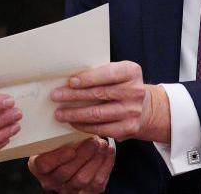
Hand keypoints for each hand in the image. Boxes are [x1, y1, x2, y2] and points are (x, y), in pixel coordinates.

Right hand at [28, 137, 113, 192]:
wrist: (68, 160)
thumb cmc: (58, 144)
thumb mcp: (51, 138)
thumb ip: (55, 132)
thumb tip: (69, 113)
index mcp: (38, 166)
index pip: (44, 165)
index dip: (58, 158)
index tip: (71, 149)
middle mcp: (52, 180)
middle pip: (66, 172)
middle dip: (82, 156)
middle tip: (92, 141)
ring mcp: (69, 189)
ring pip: (83, 179)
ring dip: (95, 160)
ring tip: (102, 144)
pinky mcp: (86, 192)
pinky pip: (97, 183)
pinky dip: (105, 166)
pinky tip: (108, 152)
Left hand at [51, 61, 169, 142]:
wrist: (145, 107)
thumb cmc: (122, 86)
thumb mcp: (118, 73)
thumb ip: (100, 73)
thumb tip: (69, 81)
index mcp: (131, 72)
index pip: (108, 74)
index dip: (88, 78)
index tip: (71, 81)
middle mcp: (135, 91)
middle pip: (99, 94)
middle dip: (74, 96)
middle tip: (56, 96)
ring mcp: (132, 111)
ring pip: (98, 114)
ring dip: (75, 114)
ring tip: (59, 113)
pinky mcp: (129, 128)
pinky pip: (102, 129)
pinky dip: (84, 126)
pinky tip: (73, 122)